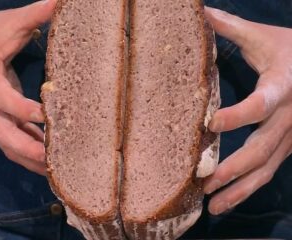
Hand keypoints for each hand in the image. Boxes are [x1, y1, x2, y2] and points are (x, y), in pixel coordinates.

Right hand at [0, 0, 56, 174]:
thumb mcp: (9, 23)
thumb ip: (35, 14)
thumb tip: (62, 2)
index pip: (5, 100)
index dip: (25, 111)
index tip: (49, 116)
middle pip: (2, 134)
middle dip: (28, 150)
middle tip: (54, 161)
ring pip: (7, 144)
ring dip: (29, 159)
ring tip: (55, 172)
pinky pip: (11, 140)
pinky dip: (28, 153)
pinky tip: (48, 161)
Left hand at [204, 7, 291, 214]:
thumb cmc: (291, 50)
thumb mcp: (263, 38)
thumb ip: (231, 27)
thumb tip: (199, 12)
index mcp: (282, 87)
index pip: (260, 104)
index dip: (237, 115)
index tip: (210, 124)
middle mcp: (289, 118)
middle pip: (263, 148)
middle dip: (235, 168)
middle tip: (206, 183)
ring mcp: (290, 137)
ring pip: (267, 168)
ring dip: (241, 189)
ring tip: (214, 206)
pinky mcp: (288, 146)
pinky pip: (268, 170)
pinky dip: (248, 188)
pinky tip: (228, 200)